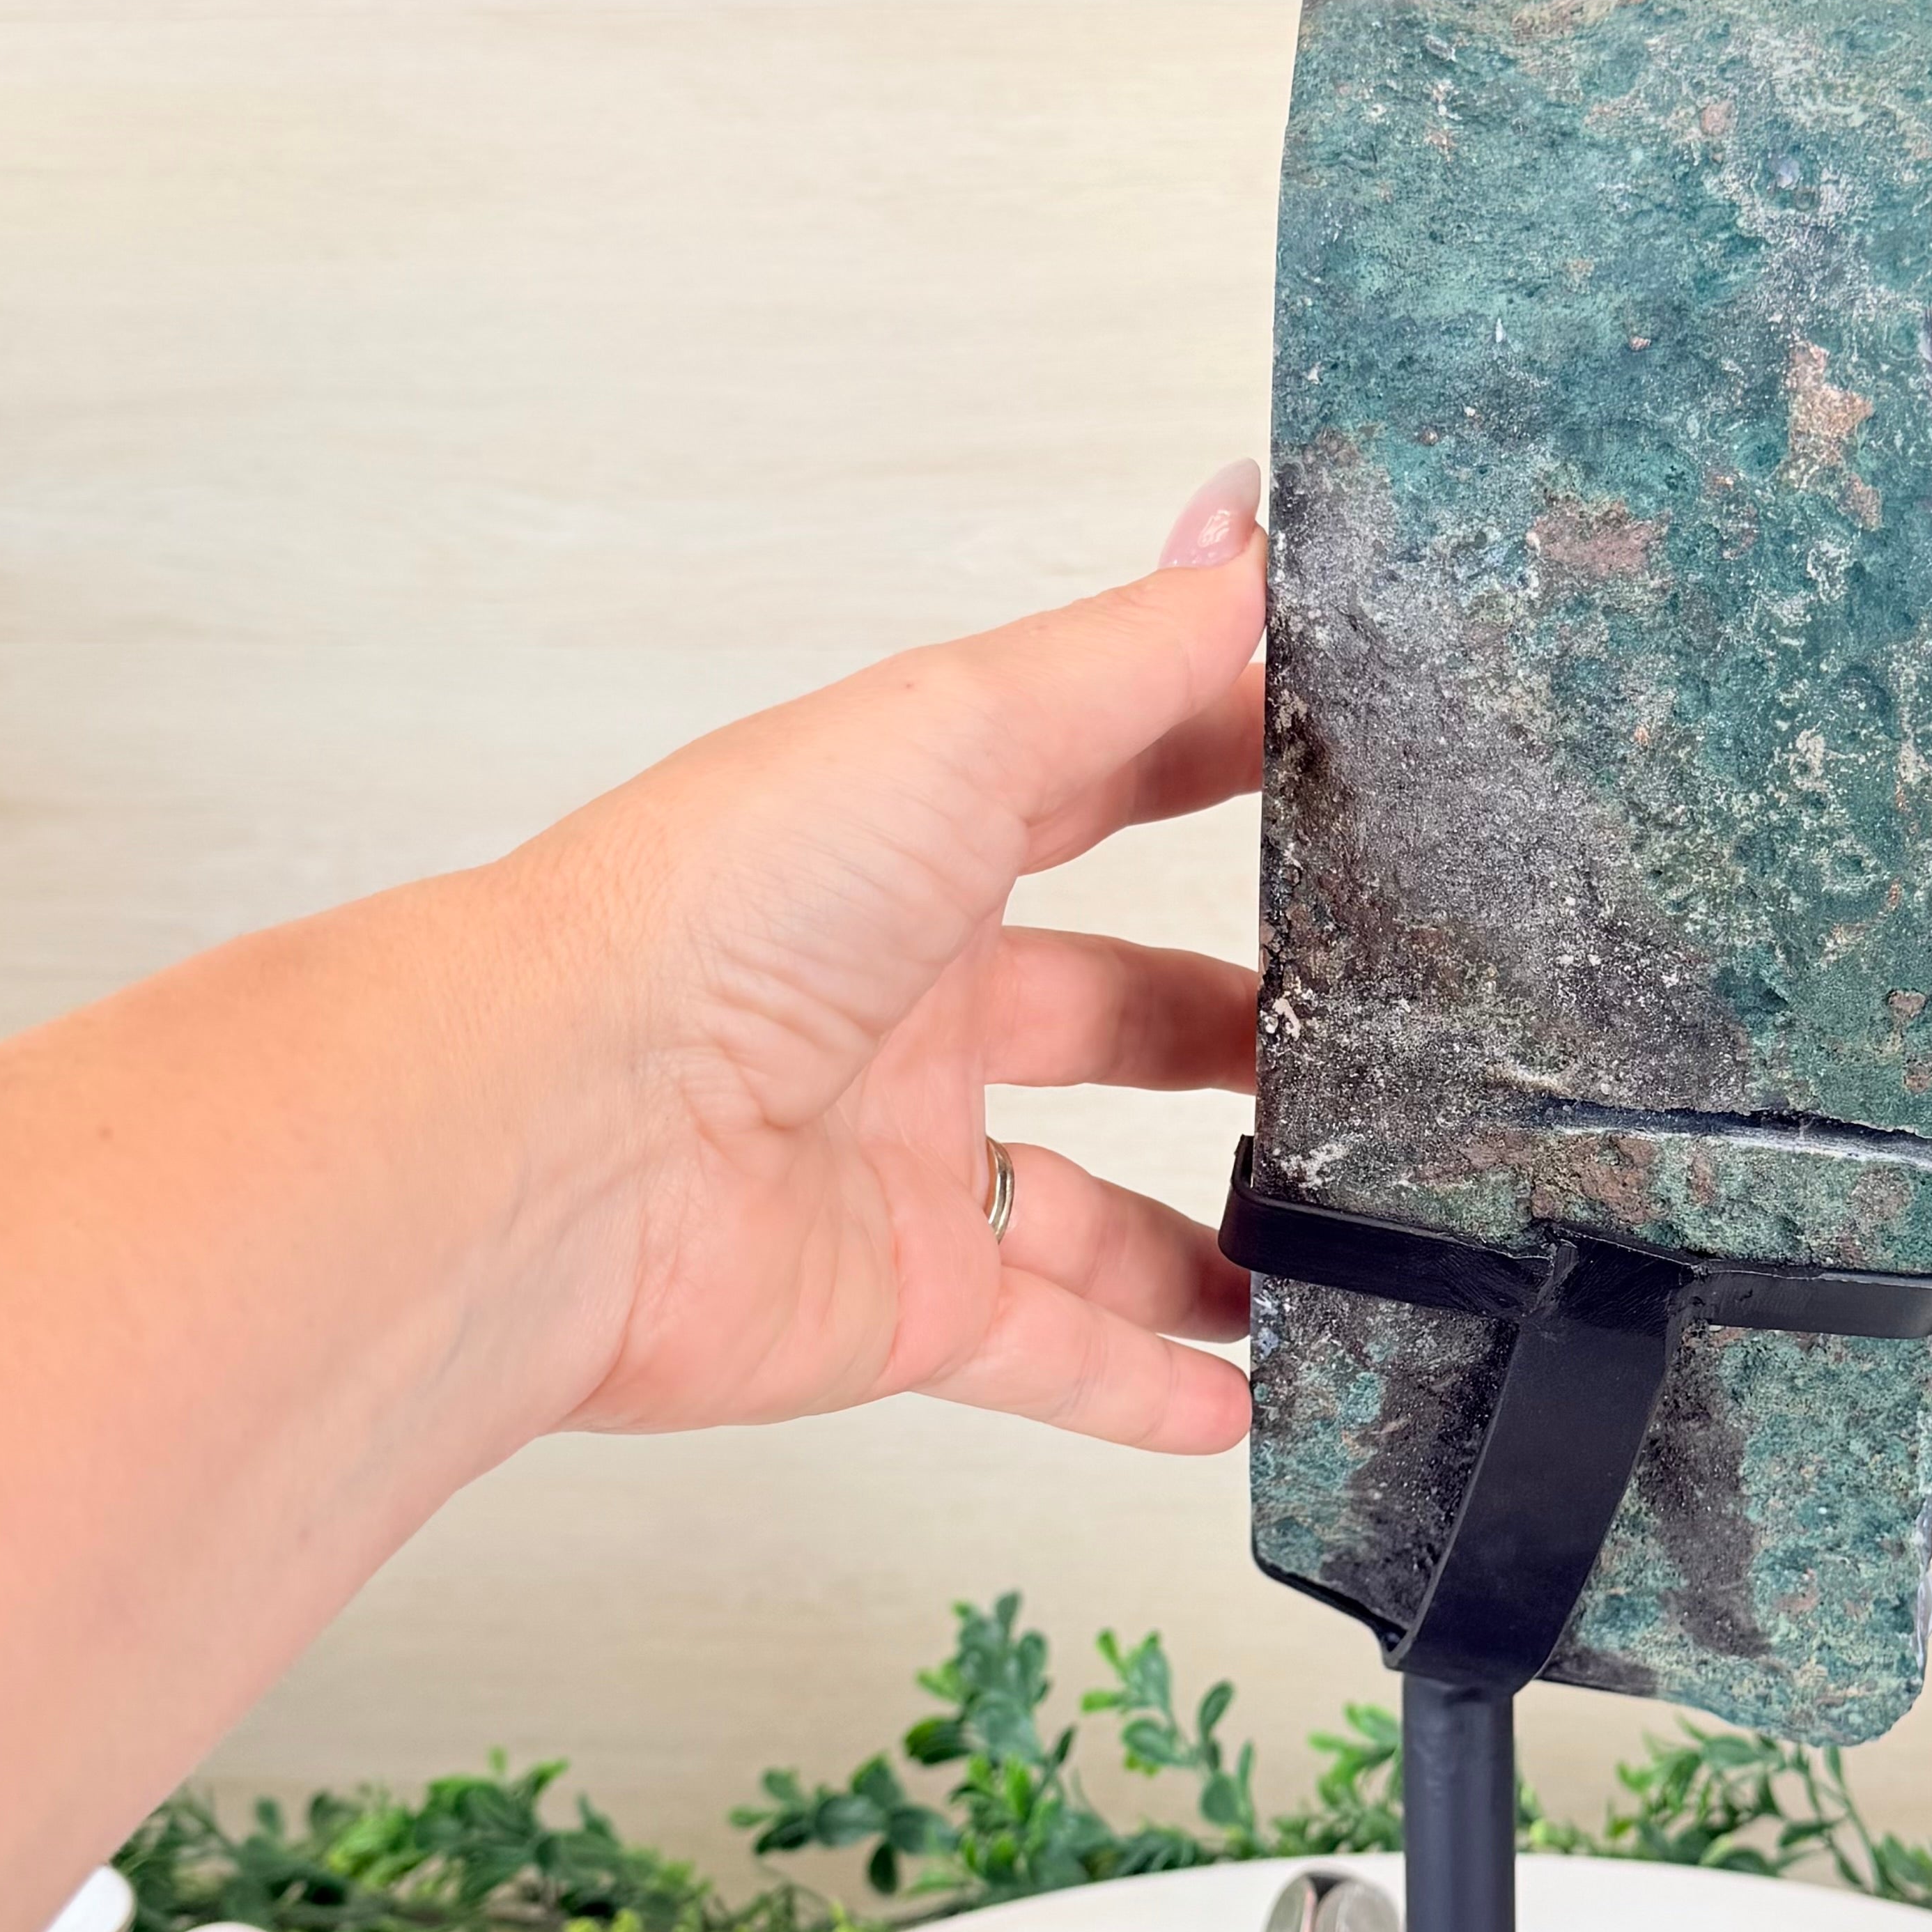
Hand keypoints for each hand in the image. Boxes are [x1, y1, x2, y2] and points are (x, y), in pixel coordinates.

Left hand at [521, 462, 1268, 1453]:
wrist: (563, 1138)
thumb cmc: (725, 909)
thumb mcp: (960, 731)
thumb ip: (1127, 656)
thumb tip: (1247, 529)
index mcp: (912, 846)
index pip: (1100, 790)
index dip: (1218, 769)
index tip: (1352, 769)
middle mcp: (905, 1005)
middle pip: (1105, 1010)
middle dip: (1226, 1022)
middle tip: (1368, 1036)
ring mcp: (907, 1164)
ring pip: (1091, 1205)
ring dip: (1208, 1231)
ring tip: (1346, 1244)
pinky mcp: (906, 1308)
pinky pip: (1056, 1360)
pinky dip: (1149, 1389)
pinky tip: (1253, 1402)